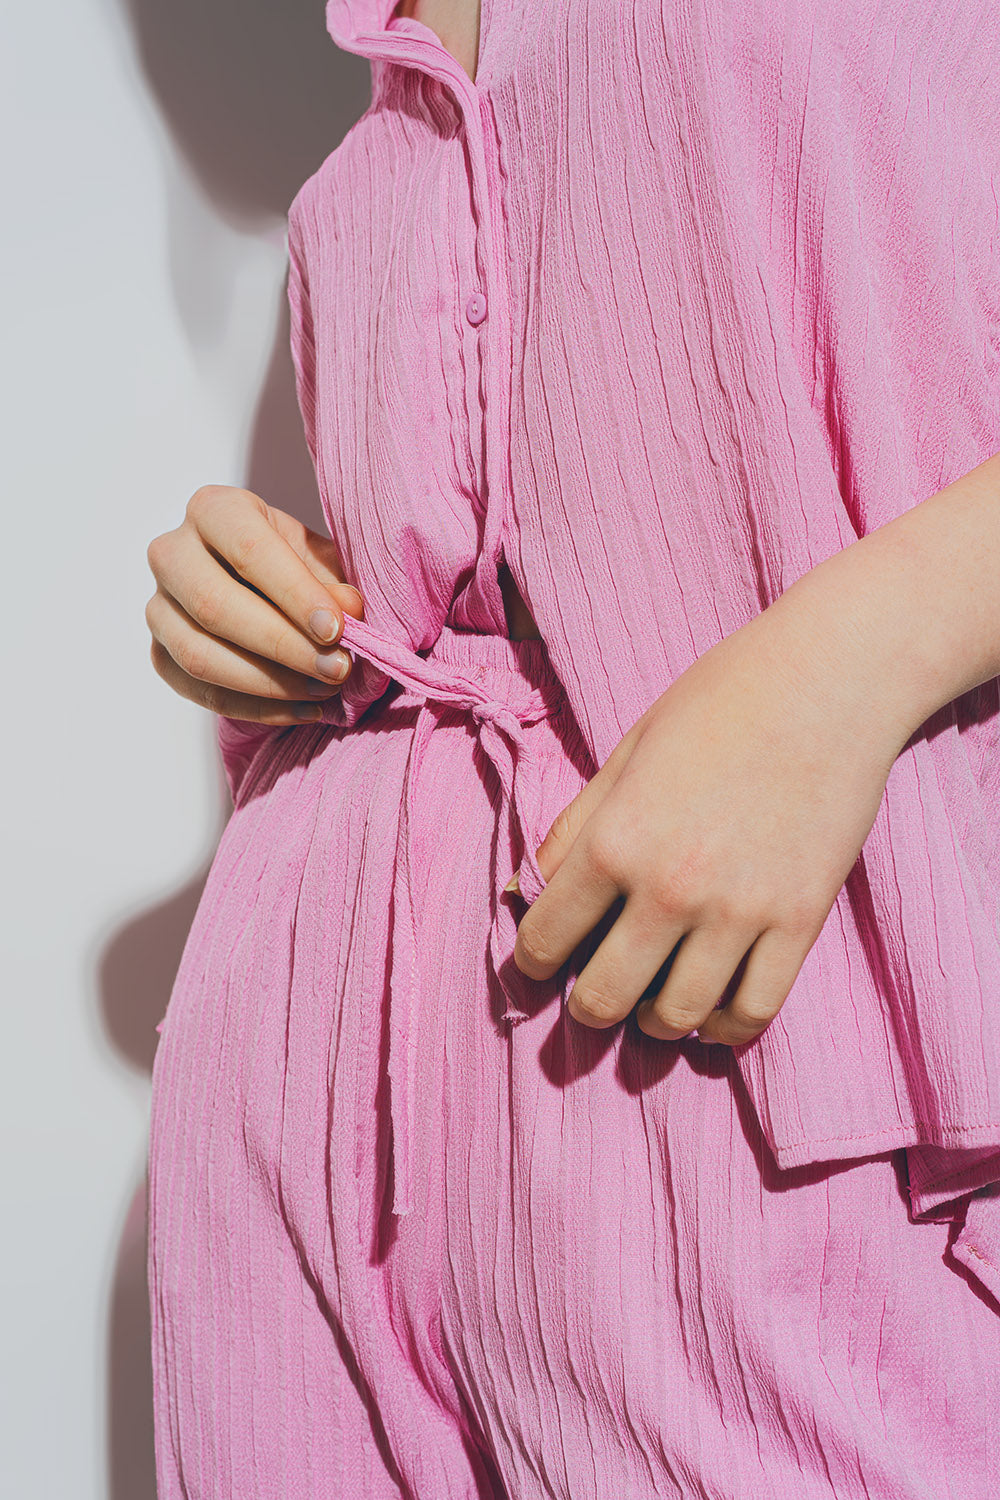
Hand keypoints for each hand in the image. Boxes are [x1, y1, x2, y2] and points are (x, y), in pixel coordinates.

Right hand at [145, 485, 364, 724]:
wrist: (261, 588)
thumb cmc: (295, 566)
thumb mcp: (320, 561)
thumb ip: (333, 583)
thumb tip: (347, 611)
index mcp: (213, 510)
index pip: (249, 551)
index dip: (294, 594)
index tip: (336, 630)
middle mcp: (172, 553)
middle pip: (214, 606)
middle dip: (283, 646)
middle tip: (336, 669)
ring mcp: (157, 606)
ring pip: (199, 655)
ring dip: (270, 684)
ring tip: (325, 691)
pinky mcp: (159, 654)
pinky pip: (199, 691)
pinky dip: (256, 709)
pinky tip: (304, 709)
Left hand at [512, 597, 902, 1046]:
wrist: (830, 680)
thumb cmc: (719, 701)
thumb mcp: (627, 751)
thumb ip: (576, 826)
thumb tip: (530, 888)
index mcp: (614, 840)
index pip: (545, 940)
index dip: (534, 961)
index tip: (544, 964)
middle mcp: (670, 888)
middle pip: (604, 998)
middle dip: (588, 1008)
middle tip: (594, 997)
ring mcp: (739, 912)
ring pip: (678, 1016)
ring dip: (655, 1022)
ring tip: (654, 1005)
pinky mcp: (800, 922)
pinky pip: (753, 1011)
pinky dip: (725, 1026)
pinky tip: (713, 1012)